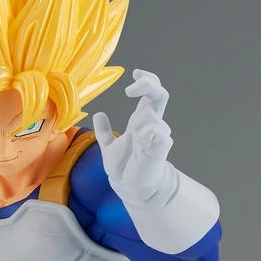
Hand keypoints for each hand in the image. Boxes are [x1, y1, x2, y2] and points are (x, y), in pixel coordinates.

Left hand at [92, 69, 173, 203]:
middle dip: (148, 85)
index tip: (134, 73)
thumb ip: (104, 132)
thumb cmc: (124, 167)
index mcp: (141, 120)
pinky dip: (145, 134)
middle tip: (130, 90)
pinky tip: (140, 145)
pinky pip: (157, 132)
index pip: (151, 92)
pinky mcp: (161, 148)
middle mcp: (151, 124)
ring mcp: (158, 135)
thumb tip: (99, 115)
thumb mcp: (108, 146)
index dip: (147, 79)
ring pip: (152, 115)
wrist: (130, 188)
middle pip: (160, 95)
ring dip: (138, 123)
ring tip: (133, 140)